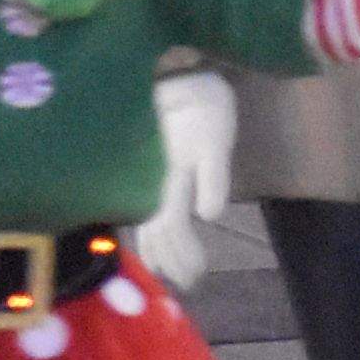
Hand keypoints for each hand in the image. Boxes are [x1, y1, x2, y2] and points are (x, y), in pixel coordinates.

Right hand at [133, 66, 236, 291]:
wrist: (184, 75)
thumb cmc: (205, 105)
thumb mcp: (216, 138)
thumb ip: (211, 177)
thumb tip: (207, 216)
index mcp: (166, 178)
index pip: (171, 228)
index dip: (182, 255)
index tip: (196, 277)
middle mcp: (150, 182)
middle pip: (158, 233)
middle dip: (173, 260)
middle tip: (189, 284)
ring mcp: (146, 177)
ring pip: (147, 223)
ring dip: (160, 250)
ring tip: (170, 272)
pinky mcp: (148, 171)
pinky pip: (143, 207)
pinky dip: (150, 229)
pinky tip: (153, 241)